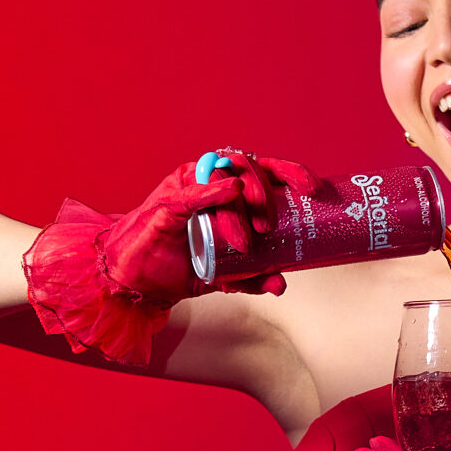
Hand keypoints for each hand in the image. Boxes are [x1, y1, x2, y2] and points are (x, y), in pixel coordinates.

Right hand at [99, 150, 320, 302]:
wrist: (136, 279)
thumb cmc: (178, 267)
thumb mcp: (223, 277)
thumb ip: (251, 278)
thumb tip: (281, 283)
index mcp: (229, 194)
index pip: (266, 173)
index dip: (292, 174)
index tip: (314, 190)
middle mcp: (212, 182)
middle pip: (252, 167)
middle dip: (274, 185)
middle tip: (284, 213)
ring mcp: (189, 187)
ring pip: (227, 177)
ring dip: (248, 199)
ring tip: (257, 230)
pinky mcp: (168, 201)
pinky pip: (192, 191)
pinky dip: (213, 191)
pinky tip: (231, 190)